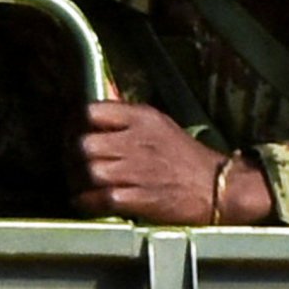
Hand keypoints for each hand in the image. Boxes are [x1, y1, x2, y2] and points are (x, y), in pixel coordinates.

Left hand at [70, 101, 273, 225]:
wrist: (217, 187)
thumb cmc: (184, 155)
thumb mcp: (158, 123)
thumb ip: (125, 110)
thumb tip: (102, 87)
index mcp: (142, 118)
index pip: (91, 111)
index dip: (74, 124)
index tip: (72, 134)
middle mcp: (137, 141)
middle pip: (84, 144)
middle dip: (73, 156)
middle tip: (73, 163)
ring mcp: (138, 171)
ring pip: (90, 171)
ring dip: (78, 181)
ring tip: (80, 184)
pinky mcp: (140, 199)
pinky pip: (101, 199)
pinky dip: (88, 202)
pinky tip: (87, 202)